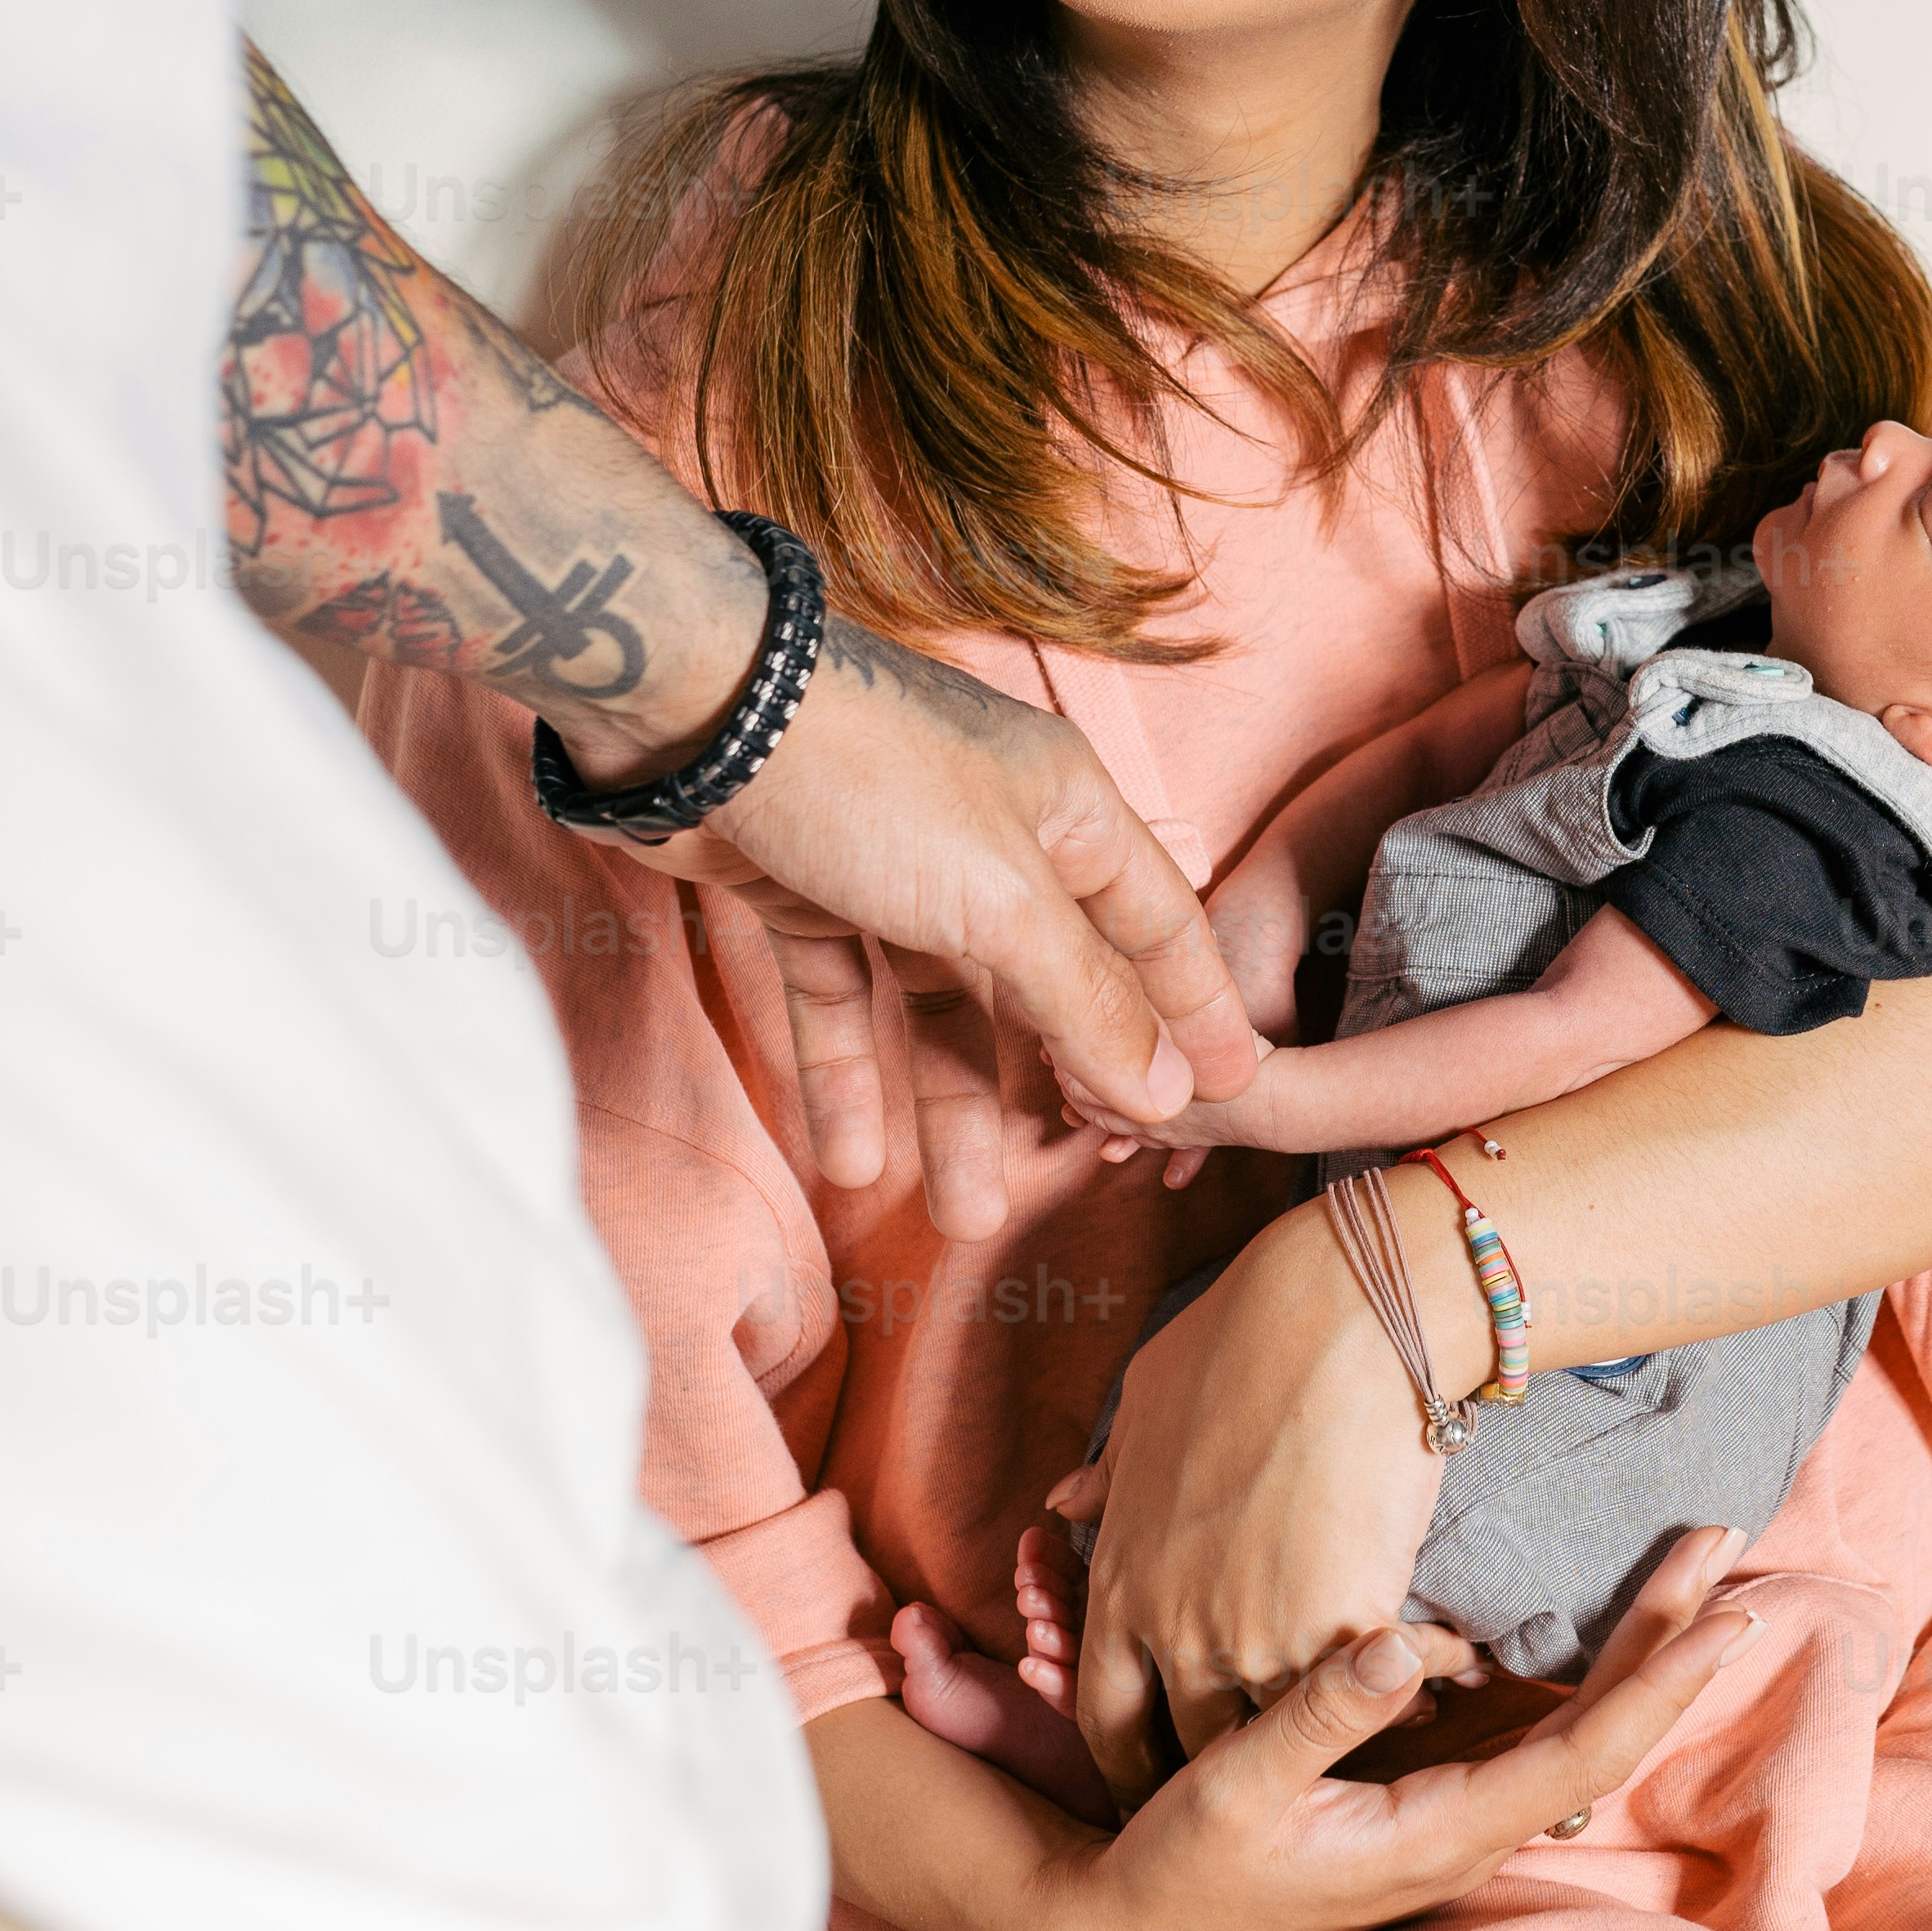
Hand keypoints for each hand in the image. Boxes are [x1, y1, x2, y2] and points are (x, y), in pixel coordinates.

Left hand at [566, 619, 1259, 1228]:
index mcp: (1067, 811)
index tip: (1239, 1087)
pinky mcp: (806, 891)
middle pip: (1053, 978)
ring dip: (950, 1111)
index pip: (1158, 926)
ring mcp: (896, 866)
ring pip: (943, 1008)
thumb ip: (1087, 1001)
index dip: (1198, 1010)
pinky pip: (843, 1001)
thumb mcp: (1002, 899)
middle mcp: (992, 836)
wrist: (691, 709)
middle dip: (1068, 1080)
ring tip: (963, 1220)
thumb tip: (1171, 1088)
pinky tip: (853, 1160)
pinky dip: (848, 1077)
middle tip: (1094, 1165)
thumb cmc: (867, 777)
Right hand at [1046, 1557, 1761, 1930]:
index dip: (1662, 1682)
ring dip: (1635, 1643)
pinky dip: (1572, 1661)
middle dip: (1671, 1635)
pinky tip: (1600, 1616)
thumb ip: (1319, 1717)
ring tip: (1691, 1559)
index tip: (1730, 1615)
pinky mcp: (1422, 1794)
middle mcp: (1467, 1830)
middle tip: (1725, 1541)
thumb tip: (1404, 1643)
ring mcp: (1451, 1814)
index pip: (1585, 1754)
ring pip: (1571, 1720)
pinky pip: (1523, 1722)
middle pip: (1601, 1727)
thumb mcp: (1233, 1789)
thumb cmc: (1181, 1870)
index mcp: (1439, 1836)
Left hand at [1061, 1198, 1477, 1802]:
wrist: (1341, 1315)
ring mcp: (1255, 1641)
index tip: (1159, 1775)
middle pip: (1187, 1747)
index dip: (1130, 1754)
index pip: (1101, 1709)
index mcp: (1121, 1579)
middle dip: (1224, 1771)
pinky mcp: (1338, 1639)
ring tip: (1374, 1736)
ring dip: (1326, 1738)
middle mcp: (1174, 1628)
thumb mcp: (1146, 1404)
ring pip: (1281, 1739)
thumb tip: (1064, 1502)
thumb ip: (1109, 1475)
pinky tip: (1444, 1681)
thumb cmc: (1242, 1340)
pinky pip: (1367, 1700)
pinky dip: (1404, 1691)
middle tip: (1267, 1785)